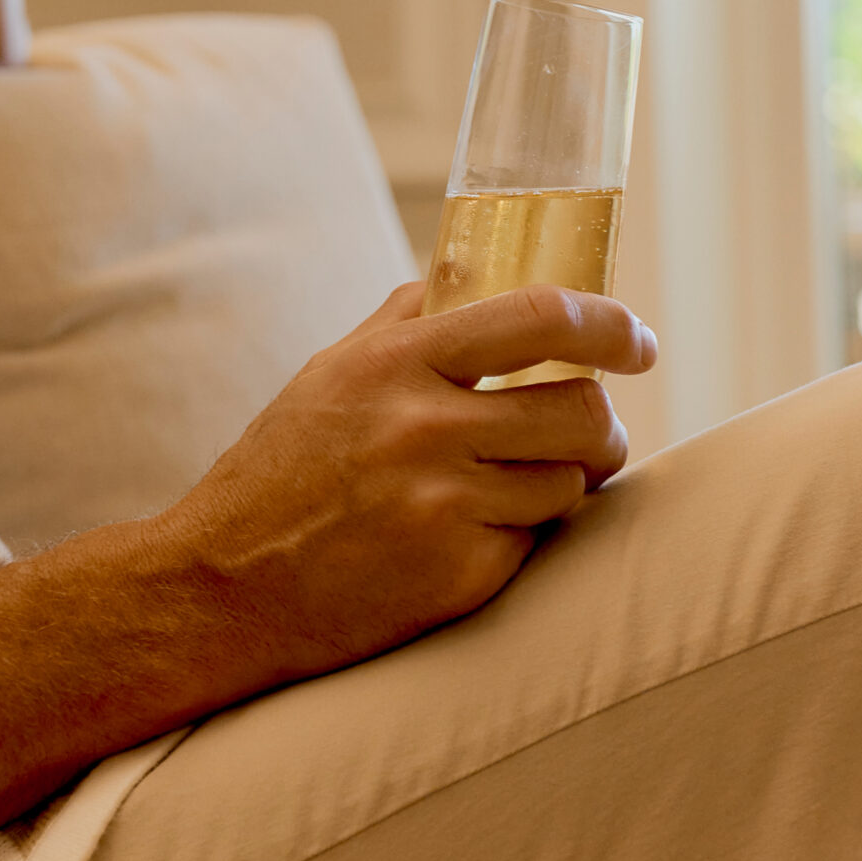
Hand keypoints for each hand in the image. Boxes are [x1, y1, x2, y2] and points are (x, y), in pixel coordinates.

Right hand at [147, 282, 651, 687]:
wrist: (225, 586)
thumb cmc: (281, 471)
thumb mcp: (330, 372)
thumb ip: (406, 321)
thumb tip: (477, 274)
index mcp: (396, 363)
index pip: (539, 318)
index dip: (609, 325)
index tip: (636, 342)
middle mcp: (424, 429)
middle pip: (581, 409)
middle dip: (600, 424)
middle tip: (589, 435)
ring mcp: (444, 507)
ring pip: (569, 482)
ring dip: (560, 483)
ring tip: (510, 488)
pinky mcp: (458, 576)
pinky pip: (535, 542)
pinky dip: (520, 537)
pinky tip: (470, 537)